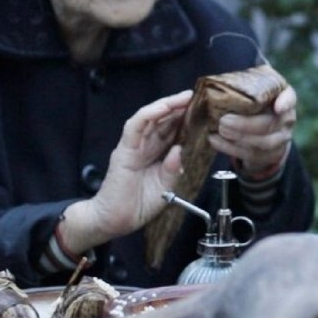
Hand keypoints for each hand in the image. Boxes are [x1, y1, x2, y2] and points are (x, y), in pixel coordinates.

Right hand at [63, 90, 191, 251]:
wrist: (116, 221)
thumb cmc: (139, 205)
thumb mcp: (166, 187)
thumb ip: (173, 169)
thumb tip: (179, 150)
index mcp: (157, 154)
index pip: (172, 131)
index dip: (185, 119)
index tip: (202, 109)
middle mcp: (146, 146)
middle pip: (163, 121)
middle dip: (179, 107)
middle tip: (196, 96)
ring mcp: (134, 146)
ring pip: (150, 118)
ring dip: (166, 105)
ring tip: (183, 98)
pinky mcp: (124, 150)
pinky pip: (134, 127)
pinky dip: (148, 114)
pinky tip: (163, 107)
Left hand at [210, 86, 296, 177]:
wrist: (266, 128)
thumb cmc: (256, 101)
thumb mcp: (256, 88)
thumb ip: (246, 81)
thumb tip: (218, 76)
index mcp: (285, 98)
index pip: (289, 98)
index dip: (285, 103)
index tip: (277, 107)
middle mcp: (287, 119)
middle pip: (270, 124)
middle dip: (246, 124)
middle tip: (223, 120)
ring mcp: (280, 140)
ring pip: (263, 143)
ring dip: (239, 138)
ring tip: (220, 130)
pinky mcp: (268, 155)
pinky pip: (251, 155)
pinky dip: (230, 148)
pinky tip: (214, 140)